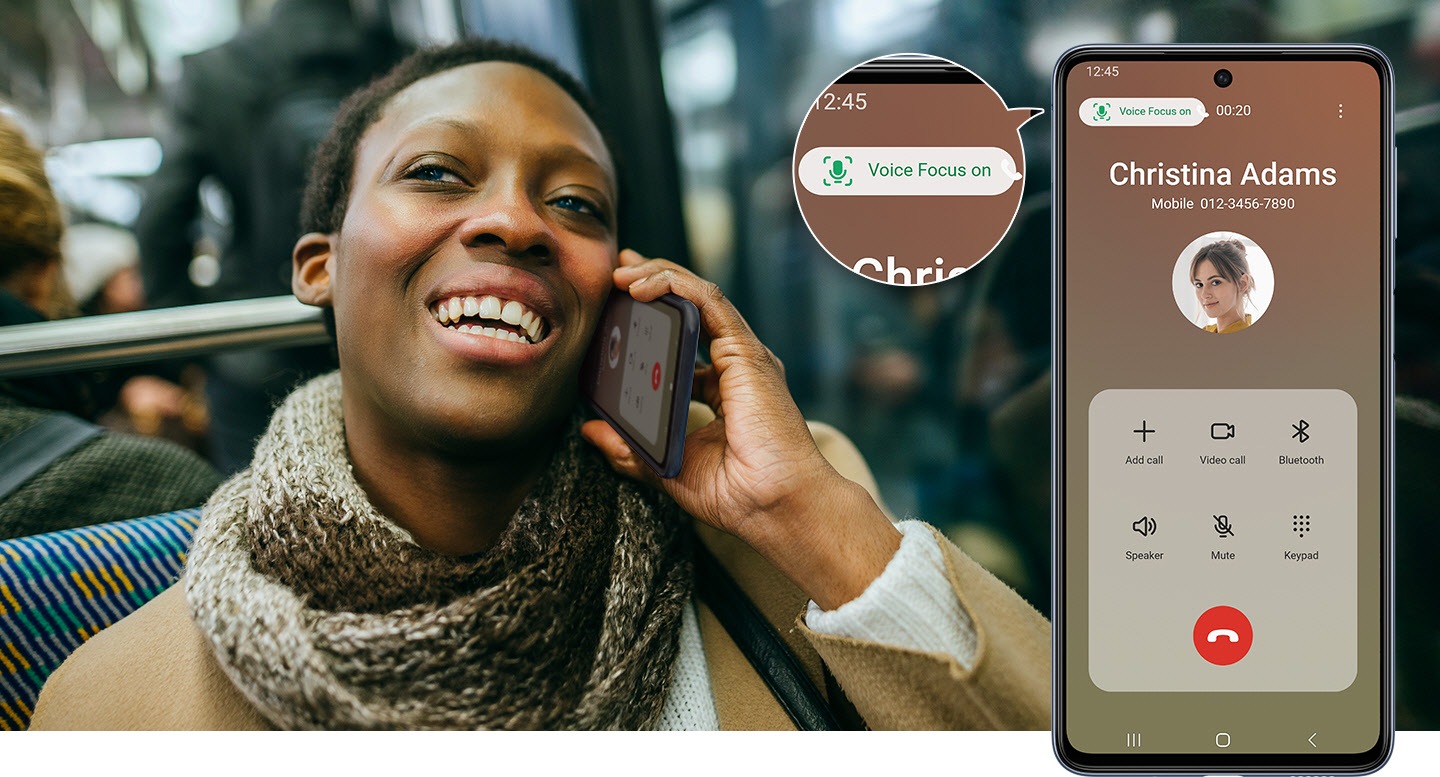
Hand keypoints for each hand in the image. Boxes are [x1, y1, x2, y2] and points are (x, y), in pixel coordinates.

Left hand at [581, 250, 899, 608]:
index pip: (685, 339)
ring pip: (699, 296)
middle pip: (692, 309)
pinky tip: (642, 287)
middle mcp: (735, 366)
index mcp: (721, 389)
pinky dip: (675, 286)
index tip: (619, 303)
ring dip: (659, 276)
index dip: (654, 316)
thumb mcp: (666, 466)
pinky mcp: (746, 353)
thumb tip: (590, 430)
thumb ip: (629, 447)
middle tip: (617, 272)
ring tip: (622, 274)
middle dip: (654, 280)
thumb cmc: (737, 494)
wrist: (776, 507)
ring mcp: (743, 356)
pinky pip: (709, 303)